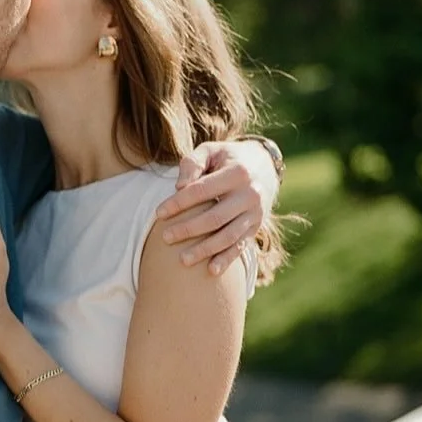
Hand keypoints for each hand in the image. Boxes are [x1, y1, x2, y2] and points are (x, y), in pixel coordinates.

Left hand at [153, 139, 277, 274]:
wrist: (263, 166)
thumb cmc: (227, 158)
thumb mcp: (211, 151)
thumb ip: (193, 163)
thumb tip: (179, 187)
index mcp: (238, 173)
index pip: (202, 190)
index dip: (179, 203)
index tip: (159, 213)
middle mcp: (250, 195)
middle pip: (215, 217)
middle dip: (188, 229)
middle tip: (165, 237)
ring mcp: (255, 213)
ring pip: (228, 236)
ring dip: (205, 250)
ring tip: (182, 260)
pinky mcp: (256, 227)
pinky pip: (240, 246)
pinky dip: (226, 260)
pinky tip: (211, 271)